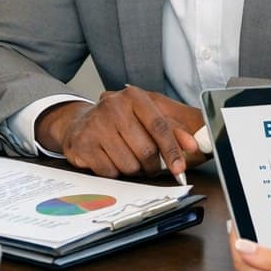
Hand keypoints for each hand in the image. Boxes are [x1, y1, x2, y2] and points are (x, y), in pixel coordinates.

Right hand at [36, 86, 206, 178]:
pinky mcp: (83, 144)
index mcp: (134, 97)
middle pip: (146, 150)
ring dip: (134, 170)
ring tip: (128, 159)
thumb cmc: (119, 121)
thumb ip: (172, 130)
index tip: (180, 168)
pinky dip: (115, 172)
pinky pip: (110, 172)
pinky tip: (111, 160)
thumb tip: (191, 145)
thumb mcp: (146, 117)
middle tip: (151, 165)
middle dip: (152, 165)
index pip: (159, 126)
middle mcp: (113, 107)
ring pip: (129, 165)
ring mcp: (95, 125)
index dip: (172, 150)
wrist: (80, 122)